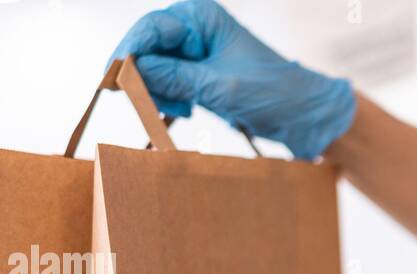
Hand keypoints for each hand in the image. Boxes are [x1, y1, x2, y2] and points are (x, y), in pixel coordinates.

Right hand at [110, 0, 355, 158]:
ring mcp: (193, 51)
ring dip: (157, 91)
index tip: (113, 78)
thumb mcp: (221, 87)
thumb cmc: (273, 93)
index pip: (150, 28)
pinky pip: (166, 84)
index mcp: (201, 16)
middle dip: (143, 76)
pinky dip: (169, 99)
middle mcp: (193, 27)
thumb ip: (175, 78)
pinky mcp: (196, 73)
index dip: (128, 52)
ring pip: (151, 68)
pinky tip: (188, 109)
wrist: (303, 115)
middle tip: (147, 101)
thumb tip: (131, 70)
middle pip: (145, 47)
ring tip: (184, 108)